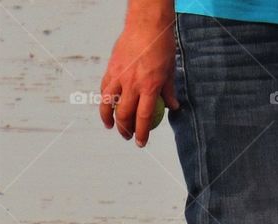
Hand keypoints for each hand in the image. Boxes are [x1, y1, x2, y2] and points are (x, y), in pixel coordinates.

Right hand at [99, 4, 177, 147]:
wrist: (146, 26)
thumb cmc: (162, 48)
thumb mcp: (170, 72)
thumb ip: (169, 92)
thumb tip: (173, 108)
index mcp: (150, 87)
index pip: (144, 117)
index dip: (142, 133)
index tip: (141, 143)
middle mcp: (133, 84)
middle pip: (124, 114)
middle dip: (125, 129)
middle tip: (127, 136)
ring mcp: (120, 75)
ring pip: (108, 102)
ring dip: (108, 117)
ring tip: (110, 126)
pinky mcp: (111, 67)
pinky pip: (105, 88)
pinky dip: (104, 99)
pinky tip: (106, 105)